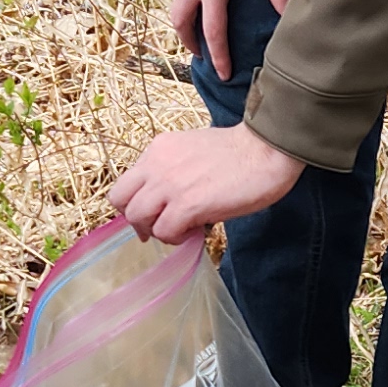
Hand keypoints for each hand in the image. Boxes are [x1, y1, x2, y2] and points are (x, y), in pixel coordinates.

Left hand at [109, 123, 303, 244]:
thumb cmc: (240, 153)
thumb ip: (174, 170)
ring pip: (136, 218)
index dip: (136, 202)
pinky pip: (164, 231)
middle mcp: (156, 163)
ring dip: (157, 229)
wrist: (266, 149)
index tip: (154, 213)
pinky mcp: (186, 204)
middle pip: (120, 200)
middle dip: (137, 219)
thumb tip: (170, 202)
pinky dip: (176, 238)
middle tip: (160, 226)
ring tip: (182, 229)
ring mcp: (169, 184)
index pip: (126, 182)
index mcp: (158, 149)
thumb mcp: (194, 151)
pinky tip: (195, 231)